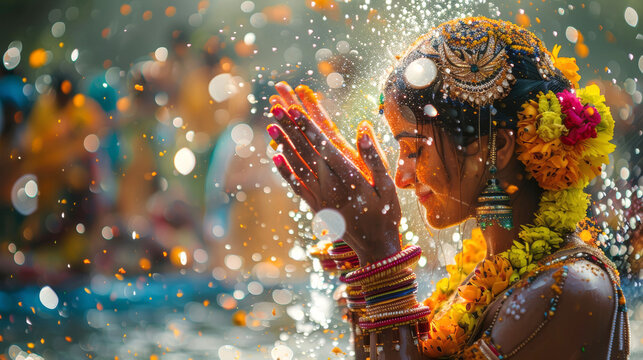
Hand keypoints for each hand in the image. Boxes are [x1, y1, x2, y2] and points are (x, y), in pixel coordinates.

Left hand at [267, 82, 400, 263]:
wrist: (375, 248)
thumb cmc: (386, 214)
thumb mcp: (388, 186)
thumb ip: (374, 157)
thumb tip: (362, 129)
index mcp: (350, 178)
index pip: (325, 147)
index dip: (309, 128)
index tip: (296, 110)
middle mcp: (331, 187)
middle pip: (307, 153)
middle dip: (291, 130)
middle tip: (276, 109)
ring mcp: (321, 198)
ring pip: (298, 167)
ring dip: (283, 146)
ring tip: (271, 126)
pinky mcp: (315, 207)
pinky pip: (297, 186)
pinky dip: (285, 171)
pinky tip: (275, 157)